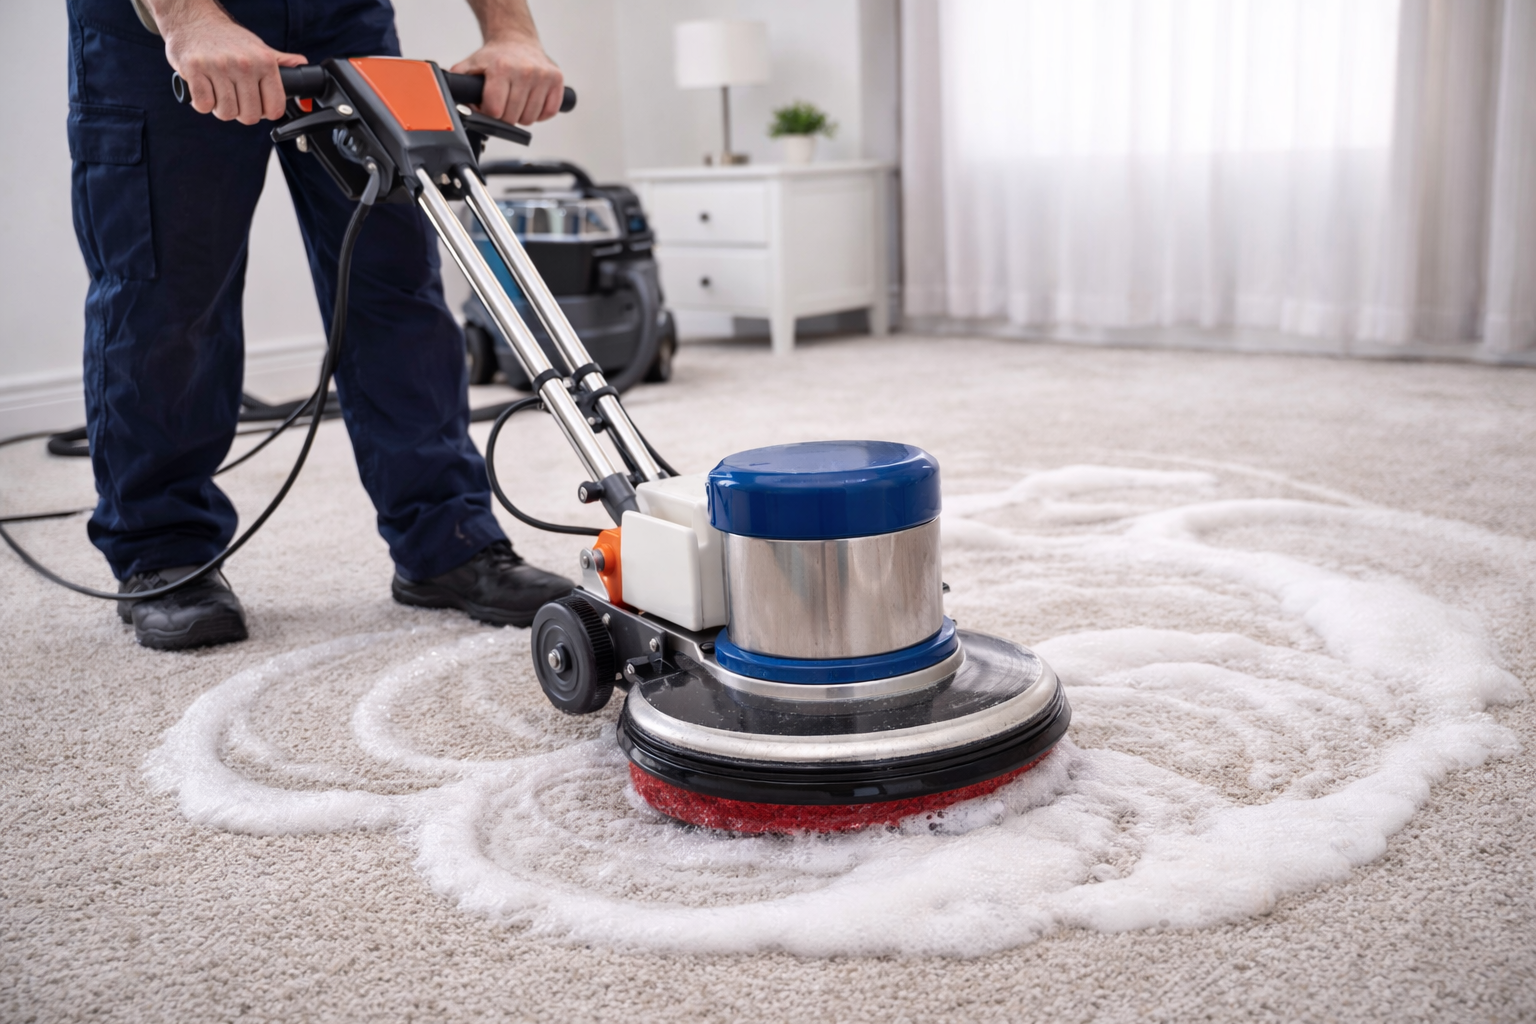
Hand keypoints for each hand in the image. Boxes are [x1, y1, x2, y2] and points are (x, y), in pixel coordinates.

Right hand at [151, 0, 305, 123]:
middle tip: (234, 99)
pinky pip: (203, 104)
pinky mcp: (194, 68)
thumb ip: (281, 60)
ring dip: (220, 109)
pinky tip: (204, 90)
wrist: (194, 19)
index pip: (274, 108)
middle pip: (249, 116)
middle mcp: (244, 64)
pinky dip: (201, 103)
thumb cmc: (228, 38)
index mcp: (265, 62)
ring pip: (226, 112)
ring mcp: (219, 66)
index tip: (257, 106)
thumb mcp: (258, 47)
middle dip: (241, 113)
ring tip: (218, 93)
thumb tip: (302, 64)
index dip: (265, 112)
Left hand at [451, 35, 562, 125]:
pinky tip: (531, 101)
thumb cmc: (495, 56)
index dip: (489, 112)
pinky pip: (549, 112)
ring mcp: (543, 75)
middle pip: (513, 117)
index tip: (488, 105)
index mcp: (502, 68)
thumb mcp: (471, 65)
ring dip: (522, 115)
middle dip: (505, 115)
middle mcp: (525, 71)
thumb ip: (458, 84)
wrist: (516, 39)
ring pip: (531, 118)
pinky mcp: (557, 79)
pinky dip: (540, 113)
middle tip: (502, 103)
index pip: (496, 111)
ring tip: (516, 101)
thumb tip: (452, 103)